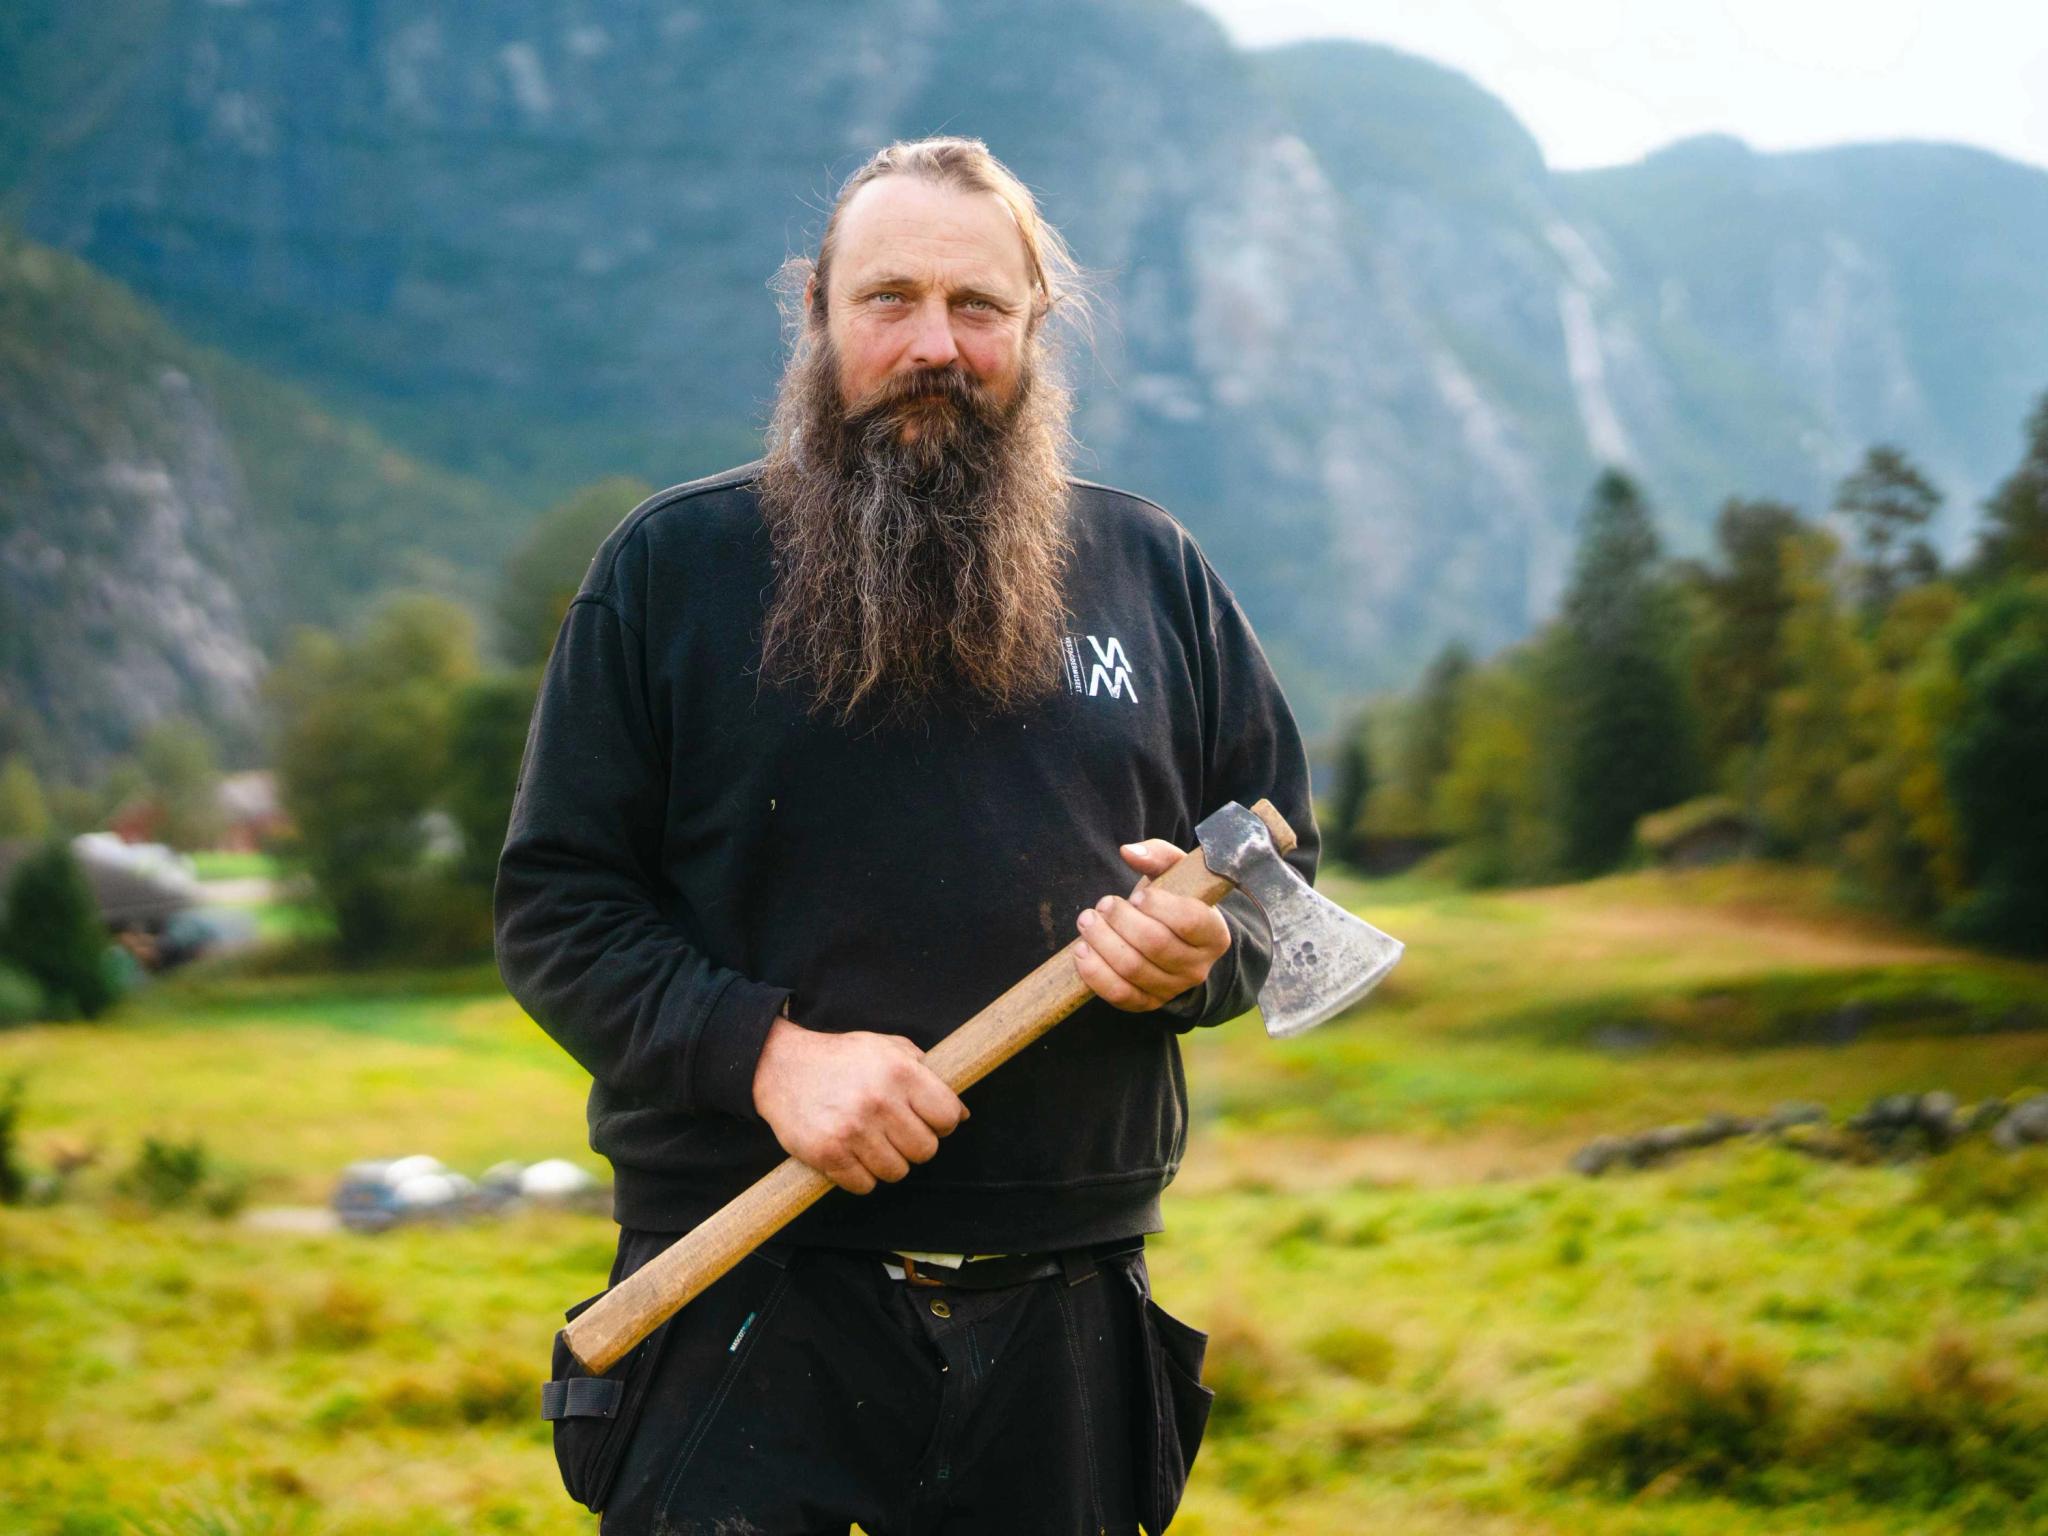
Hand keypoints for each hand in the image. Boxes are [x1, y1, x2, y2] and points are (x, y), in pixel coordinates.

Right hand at [750, 1014, 969, 1193]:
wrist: (780, 1066)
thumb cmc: (841, 1058)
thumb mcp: (886, 1047)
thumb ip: (926, 1072)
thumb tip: (962, 1114)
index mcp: (900, 1071)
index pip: (948, 1116)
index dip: (942, 1123)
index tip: (928, 1121)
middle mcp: (879, 1101)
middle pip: (926, 1151)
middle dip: (914, 1145)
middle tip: (895, 1132)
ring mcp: (853, 1130)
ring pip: (897, 1172)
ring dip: (888, 1163)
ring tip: (872, 1142)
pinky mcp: (828, 1153)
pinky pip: (864, 1186)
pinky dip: (860, 1176)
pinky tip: (851, 1154)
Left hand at [1073, 840, 1230, 1012]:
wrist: (1173, 940)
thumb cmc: (1174, 900)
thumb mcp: (1175, 873)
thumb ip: (1158, 855)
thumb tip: (1129, 851)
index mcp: (1213, 934)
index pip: (1190, 921)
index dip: (1159, 906)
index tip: (1138, 895)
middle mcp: (1198, 967)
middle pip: (1155, 945)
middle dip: (1121, 920)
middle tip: (1104, 903)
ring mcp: (1173, 989)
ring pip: (1132, 969)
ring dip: (1101, 941)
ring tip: (1088, 921)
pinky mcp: (1147, 1003)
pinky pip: (1119, 994)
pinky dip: (1094, 972)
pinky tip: (1081, 950)